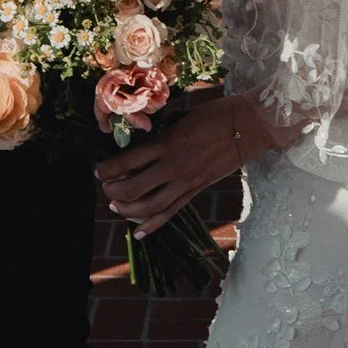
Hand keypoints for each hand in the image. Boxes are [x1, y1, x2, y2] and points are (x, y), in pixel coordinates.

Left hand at [96, 95, 291, 238]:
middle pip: (133, 188)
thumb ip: (161, 134)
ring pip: (149, 206)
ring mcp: (186, 182)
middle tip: (106, 188)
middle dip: (113, 192)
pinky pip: (171, 212)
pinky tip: (138, 233)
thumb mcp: (182, 118)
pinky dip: (152, 225)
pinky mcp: (197, 190)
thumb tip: (140, 141)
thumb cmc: (216, 114)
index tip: (98, 170)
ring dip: (128, 211)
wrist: (249, 126)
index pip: (128, 161)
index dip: (108, 169)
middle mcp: (174, 166)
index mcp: (167, 143)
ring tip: (116, 207)